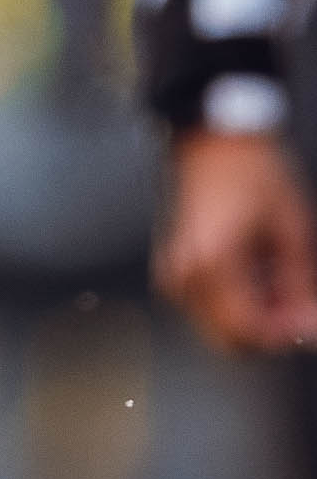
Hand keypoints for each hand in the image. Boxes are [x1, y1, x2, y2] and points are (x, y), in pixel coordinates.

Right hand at [155, 123, 316, 352]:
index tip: (309, 322)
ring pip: (218, 327)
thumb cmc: (254, 174)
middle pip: (228, 338)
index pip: (247, 328)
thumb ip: (299, 283)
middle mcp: (185, 275)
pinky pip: (207, 308)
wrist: (215, 140)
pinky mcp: (174, 269)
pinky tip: (261, 280)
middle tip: (299, 309)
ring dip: (255, 319)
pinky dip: (239, 305)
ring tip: (283, 287)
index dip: (284, 335)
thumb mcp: (291, 229)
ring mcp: (175, 274)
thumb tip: (306, 322)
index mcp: (213, 264)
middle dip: (269, 332)